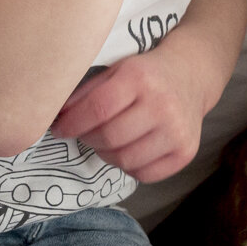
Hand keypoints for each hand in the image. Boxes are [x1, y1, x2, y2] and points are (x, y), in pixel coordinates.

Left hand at [49, 50, 210, 180]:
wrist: (190, 76)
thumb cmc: (144, 74)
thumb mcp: (115, 71)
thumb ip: (86, 93)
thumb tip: (57, 119)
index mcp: (140, 78)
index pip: (98, 109)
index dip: (72, 123)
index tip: (59, 129)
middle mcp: (163, 105)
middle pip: (109, 137)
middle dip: (88, 138)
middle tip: (84, 133)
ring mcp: (177, 131)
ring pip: (124, 159)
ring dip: (106, 154)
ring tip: (106, 140)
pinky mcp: (186, 152)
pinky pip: (144, 174)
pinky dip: (128, 166)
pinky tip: (127, 149)